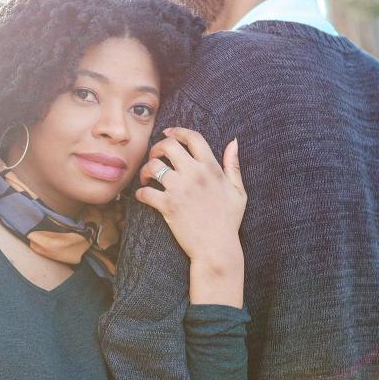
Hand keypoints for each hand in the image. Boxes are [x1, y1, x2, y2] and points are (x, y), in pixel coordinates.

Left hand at [136, 128, 245, 305]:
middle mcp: (195, 174)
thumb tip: (233, 142)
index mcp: (211, 168)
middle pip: (168, 146)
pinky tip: (143, 196)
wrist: (216, 248)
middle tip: (154, 156)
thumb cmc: (228, 220)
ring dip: (145, 169)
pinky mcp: (168, 206)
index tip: (168, 133)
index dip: (178, 131)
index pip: (193, 137)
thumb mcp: (238, 191)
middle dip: (157, 147)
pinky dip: (140, 193)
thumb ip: (233, 165)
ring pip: (153, 166)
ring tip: (146, 177)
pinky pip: (145, 192)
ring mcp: (180, 189)